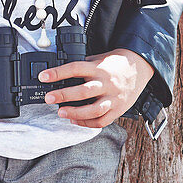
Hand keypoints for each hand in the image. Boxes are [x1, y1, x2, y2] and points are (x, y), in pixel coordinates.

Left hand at [39, 48, 154, 128]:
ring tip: (61, 112)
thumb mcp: (98, 59)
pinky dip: (87, 123)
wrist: (140, 67)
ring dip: (75, 113)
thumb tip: (60, 73)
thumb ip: (83, 67)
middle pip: (83, 92)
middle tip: (49, 98)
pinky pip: (102, 121)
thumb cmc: (115, 64)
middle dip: (63, 96)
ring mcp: (113, 98)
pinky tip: (75, 120)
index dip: (58, 73)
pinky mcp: (118, 109)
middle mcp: (106, 83)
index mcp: (98, 68)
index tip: (43, 77)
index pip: (75, 69)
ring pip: (93, 110)